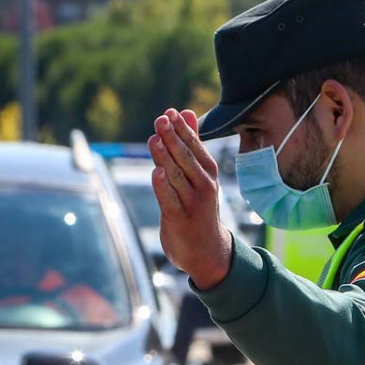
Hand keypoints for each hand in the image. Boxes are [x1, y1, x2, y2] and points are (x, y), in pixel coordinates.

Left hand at [149, 108, 232, 289]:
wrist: (208, 252)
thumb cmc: (199, 208)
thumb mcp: (199, 175)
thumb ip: (191, 144)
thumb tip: (186, 112)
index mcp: (207, 174)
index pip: (195, 147)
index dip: (182, 130)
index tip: (171, 112)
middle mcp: (203, 186)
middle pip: (186, 159)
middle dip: (173, 138)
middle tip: (161, 119)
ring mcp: (192, 203)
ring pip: (177, 176)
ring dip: (166, 158)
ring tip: (155, 139)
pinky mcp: (178, 219)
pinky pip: (170, 200)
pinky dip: (163, 186)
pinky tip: (156, 172)